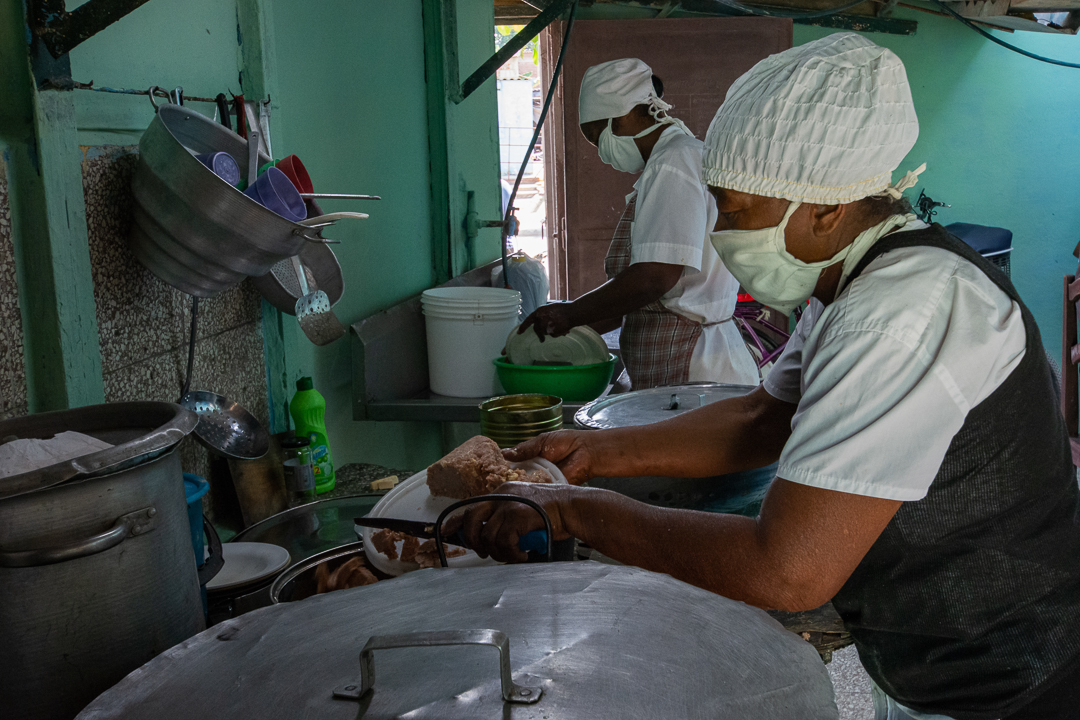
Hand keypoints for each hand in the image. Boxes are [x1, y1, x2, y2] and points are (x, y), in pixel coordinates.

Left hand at [443, 482, 574, 562]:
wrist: (571, 507)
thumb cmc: (552, 513)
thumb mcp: (523, 508)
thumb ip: (505, 516)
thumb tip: (488, 536)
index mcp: (501, 491)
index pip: (471, 506)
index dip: (455, 521)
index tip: (445, 532)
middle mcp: (501, 495)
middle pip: (471, 518)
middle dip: (473, 540)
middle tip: (484, 552)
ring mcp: (508, 504)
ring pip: (488, 536)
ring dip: (498, 552)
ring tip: (513, 554)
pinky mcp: (516, 516)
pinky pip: (503, 543)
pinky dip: (511, 554)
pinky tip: (522, 554)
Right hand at [503, 430, 597, 484]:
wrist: (587, 452)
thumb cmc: (567, 442)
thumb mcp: (542, 441)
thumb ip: (525, 449)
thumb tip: (505, 454)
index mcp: (530, 458)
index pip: (513, 465)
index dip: (503, 468)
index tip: (492, 470)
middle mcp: (534, 472)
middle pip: (516, 479)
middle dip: (508, 479)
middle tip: (496, 481)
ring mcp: (541, 482)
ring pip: (525, 487)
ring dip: (518, 486)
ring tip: (505, 487)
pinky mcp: (550, 490)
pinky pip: (538, 492)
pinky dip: (532, 491)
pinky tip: (523, 491)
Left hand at [519, 302, 577, 339]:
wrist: (572, 313)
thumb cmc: (562, 309)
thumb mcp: (549, 308)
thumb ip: (543, 315)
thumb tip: (538, 323)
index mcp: (539, 312)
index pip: (528, 320)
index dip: (523, 327)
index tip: (519, 332)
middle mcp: (540, 319)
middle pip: (537, 329)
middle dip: (539, 334)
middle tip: (542, 339)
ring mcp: (546, 326)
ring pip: (545, 333)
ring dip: (550, 332)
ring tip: (559, 326)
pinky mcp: (552, 332)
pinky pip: (552, 335)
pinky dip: (557, 333)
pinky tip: (562, 328)